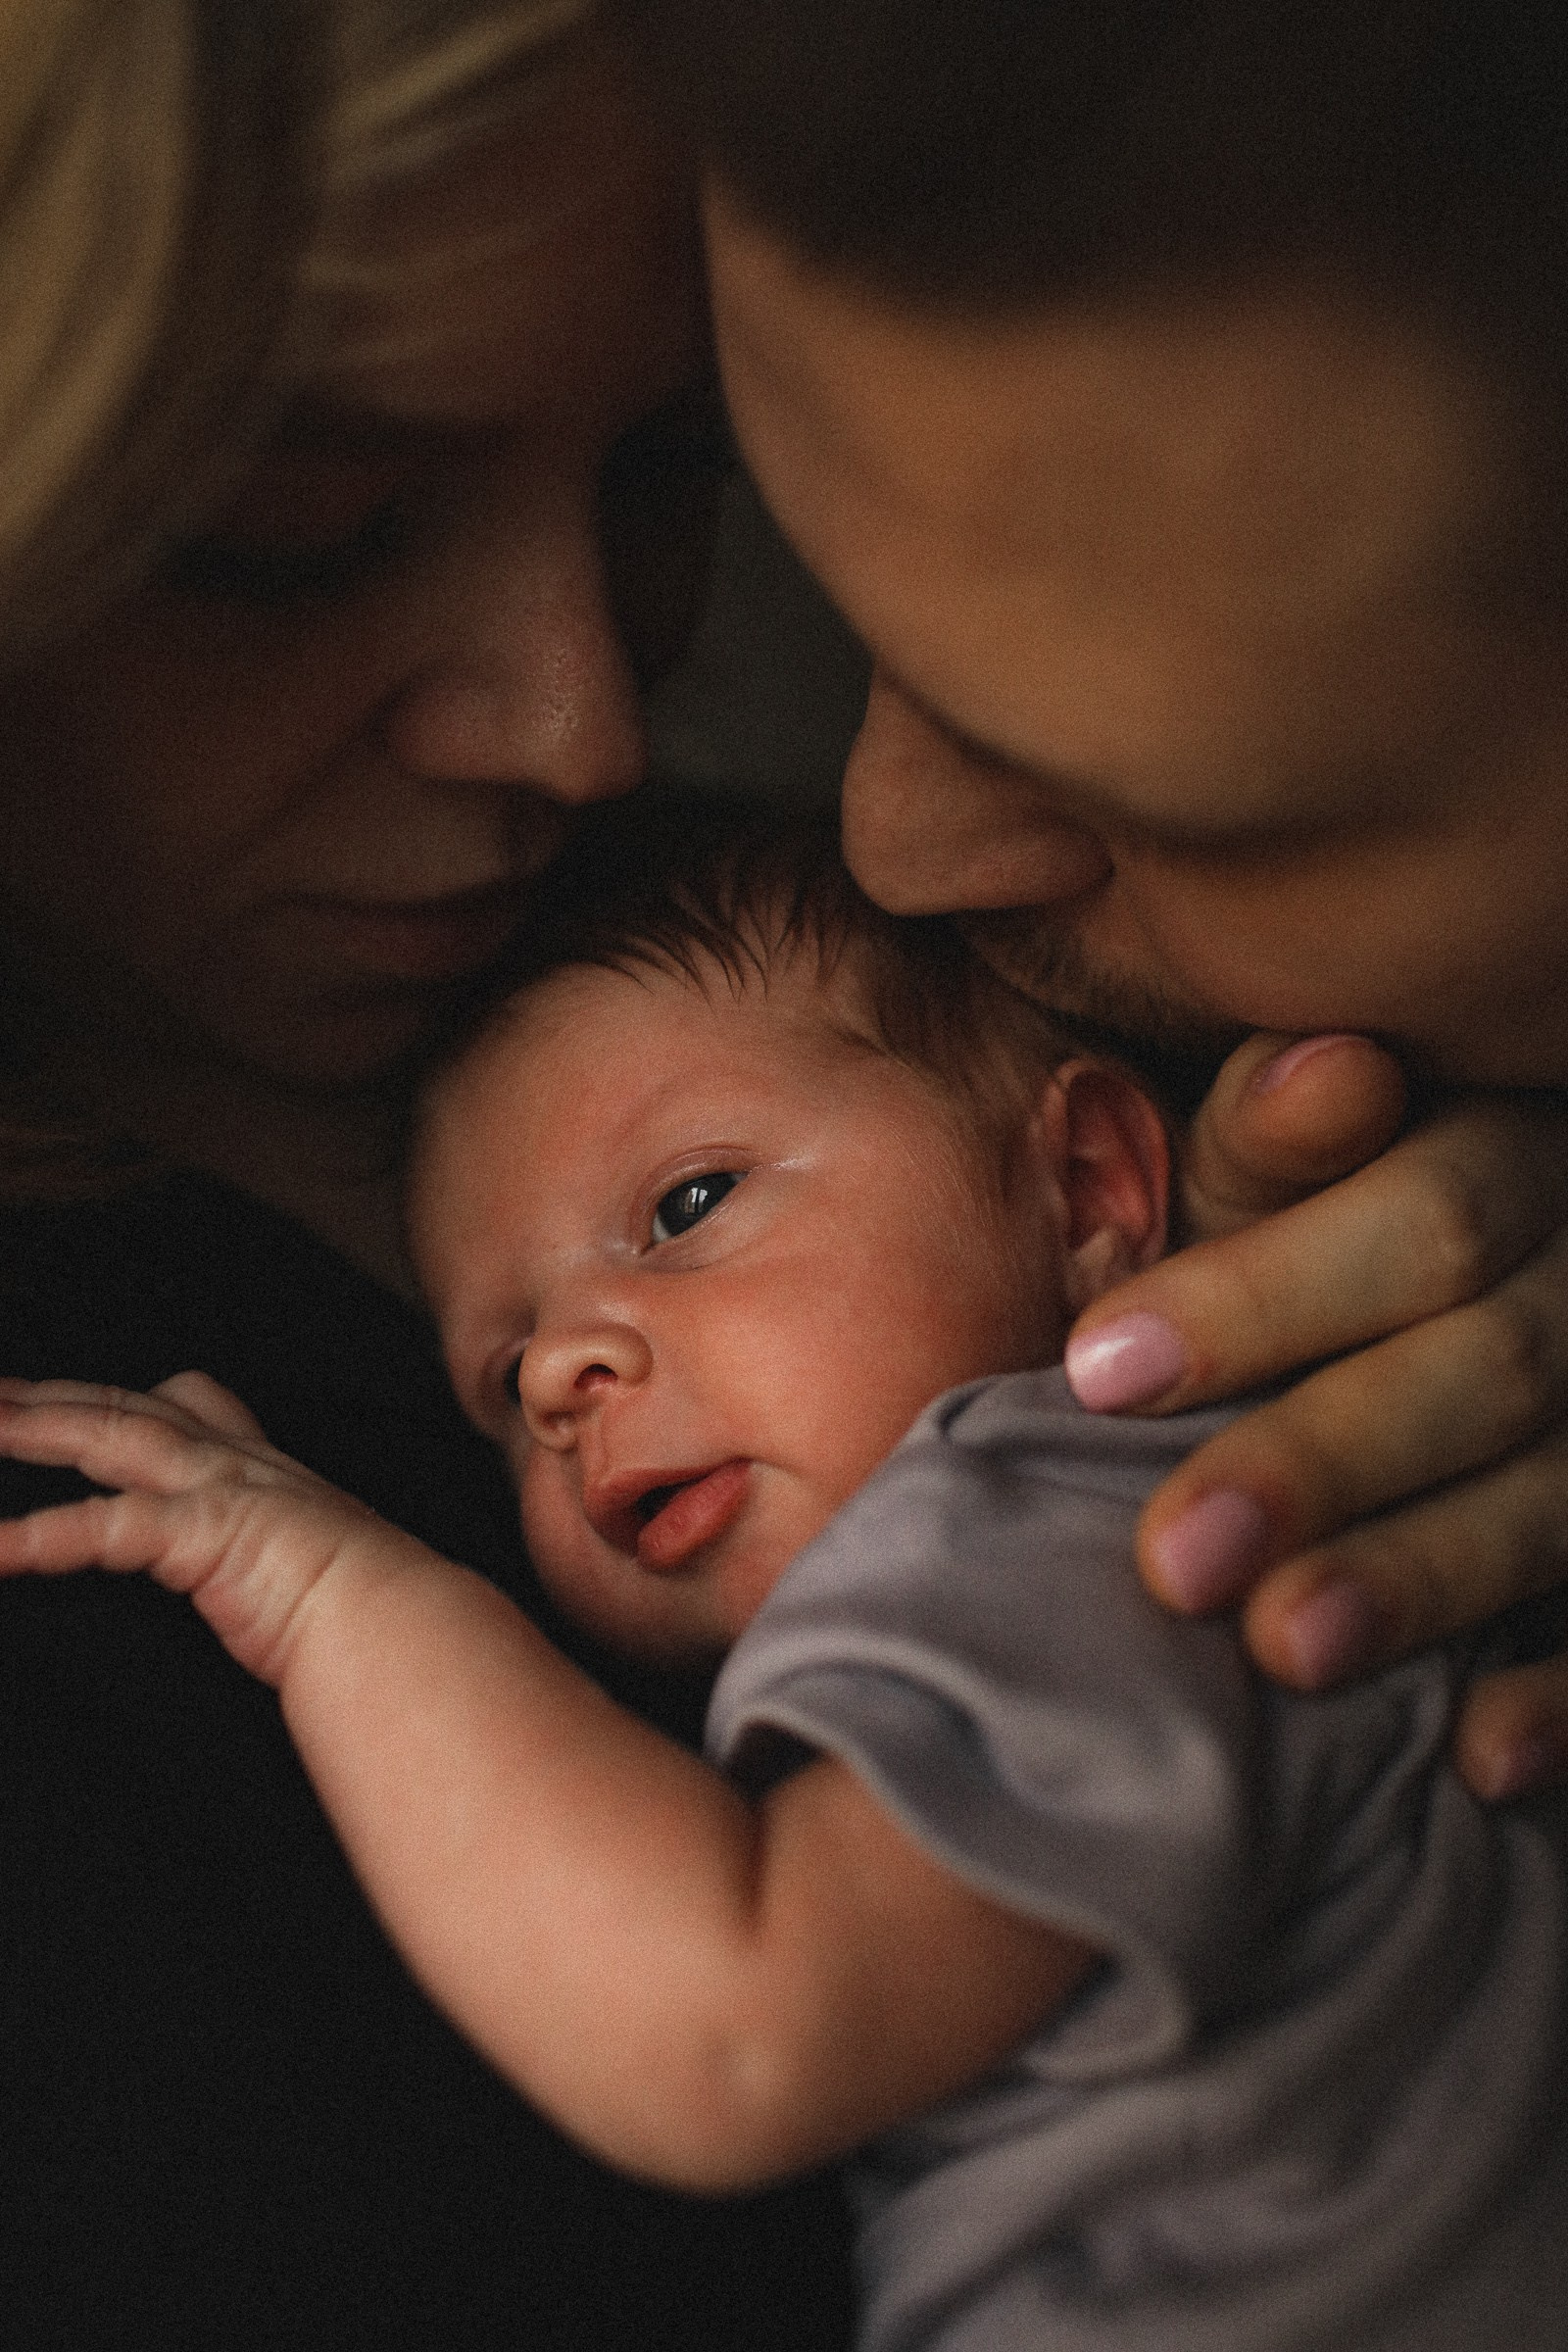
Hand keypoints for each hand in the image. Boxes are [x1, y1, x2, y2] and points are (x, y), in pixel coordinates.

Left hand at [0, 1370, 413, 1682]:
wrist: (403, 1631)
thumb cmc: (368, 1618)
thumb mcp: (307, 1571)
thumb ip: (267, 1564)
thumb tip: (256, 1590)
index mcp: (259, 1472)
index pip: (182, 1405)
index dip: (116, 1398)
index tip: (61, 1397)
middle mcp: (236, 1463)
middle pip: (123, 1405)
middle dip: (47, 1397)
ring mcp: (221, 1488)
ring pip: (107, 1433)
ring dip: (31, 1426)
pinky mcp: (206, 1530)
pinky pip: (105, 1526)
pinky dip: (40, 1536)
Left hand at [1064, 1035, 1567, 1802]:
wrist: (1427, 1314)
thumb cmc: (1315, 1235)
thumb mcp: (1291, 1168)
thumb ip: (1279, 1140)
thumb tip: (1318, 1070)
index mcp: (1508, 1160)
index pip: (1422, 1219)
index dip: (1262, 1298)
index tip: (1099, 1373)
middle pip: (1494, 1367)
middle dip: (1328, 1461)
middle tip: (1180, 1559)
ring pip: (1556, 1500)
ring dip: (1422, 1580)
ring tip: (1286, 1651)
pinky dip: (1559, 1694)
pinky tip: (1479, 1758)